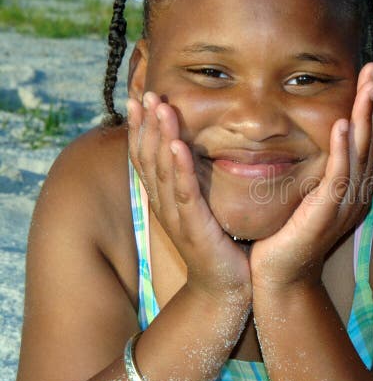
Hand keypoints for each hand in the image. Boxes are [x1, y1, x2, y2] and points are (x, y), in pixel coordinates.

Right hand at [127, 93, 251, 301]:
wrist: (225, 288)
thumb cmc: (219, 245)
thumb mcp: (203, 207)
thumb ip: (197, 181)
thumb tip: (198, 150)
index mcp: (166, 199)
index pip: (146, 157)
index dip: (140, 128)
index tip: (139, 98)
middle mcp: (165, 205)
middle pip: (148, 158)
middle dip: (146, 124)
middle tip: (145, 92)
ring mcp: (177, 217)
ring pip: (163, 170)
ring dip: (160, 136)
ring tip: (160, 107)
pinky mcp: (194, 228)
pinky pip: (185, 193)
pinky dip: (179, 167)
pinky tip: (177, 145)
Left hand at [249, 62, 372, 289]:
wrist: (279, 276)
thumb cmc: (287, 234)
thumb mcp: (305, 193)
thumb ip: (314, 167)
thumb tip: (311, 137)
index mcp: (352, 187)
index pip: (366, 140)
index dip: (369, 107)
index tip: (367, 77)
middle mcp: (356, 194)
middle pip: (370, 141)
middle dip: (371, 103)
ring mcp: (345, 204)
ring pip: (360, 154)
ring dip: (363, 118)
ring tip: (366, 87)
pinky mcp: (326, 214)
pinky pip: (339, 177)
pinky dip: (341, 150)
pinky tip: (341, 124)